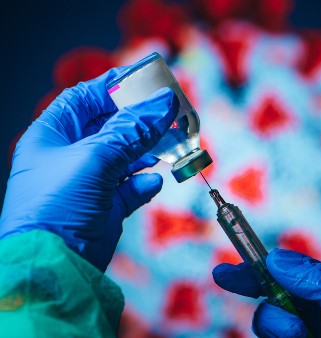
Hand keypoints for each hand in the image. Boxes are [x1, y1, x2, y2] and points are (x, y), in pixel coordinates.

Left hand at [0, 68, 178, 271]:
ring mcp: (90, 182)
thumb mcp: (95, 158)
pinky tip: (154, 180)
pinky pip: (132, 186)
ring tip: (174, 142)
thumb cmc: (58, 205)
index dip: (113, 86)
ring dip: (150, 150)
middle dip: (140, 119)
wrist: (55, 267)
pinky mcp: (106, 206)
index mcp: (53, 135)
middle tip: (171, 112)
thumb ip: (132, 130)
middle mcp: (70, 156)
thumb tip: (163, 102)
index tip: (145, 80)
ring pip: (126, 156)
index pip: (84, 99)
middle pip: (111, 126)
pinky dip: (145, 182)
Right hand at [213, 249, 320, 337]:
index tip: (230, 267)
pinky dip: (276, 334)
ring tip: (300, 334)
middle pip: (269, 300)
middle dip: (251, 286)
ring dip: (275, 323)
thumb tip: (277, 258)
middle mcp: (312, 325)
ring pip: (266, 326)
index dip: (257, 269)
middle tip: (226, 276)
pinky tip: (296, 337)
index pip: (287, 280)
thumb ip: (320, 281)